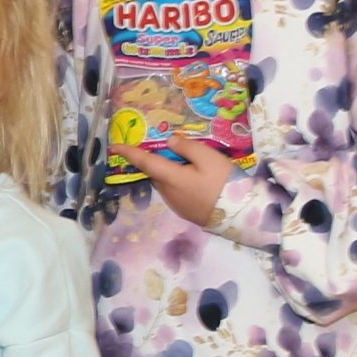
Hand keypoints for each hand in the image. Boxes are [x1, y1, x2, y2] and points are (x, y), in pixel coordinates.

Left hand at [114, 137, 233, 226]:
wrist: (242, 214)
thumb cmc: (224, 182)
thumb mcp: (208, 157)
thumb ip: (186, 147)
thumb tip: (169, 142)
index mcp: (170, 178)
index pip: (144, 162)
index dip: (129, 153)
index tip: (115, 147)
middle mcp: (168, 193)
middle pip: (156, 173)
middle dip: (158, 161)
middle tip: (173, 150)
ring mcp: (176, 205)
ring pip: (166, 183)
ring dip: (170, 173)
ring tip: (191, 165)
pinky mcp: (186, 212)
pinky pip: (175, 192)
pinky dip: (179, 183)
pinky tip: (197, 180)